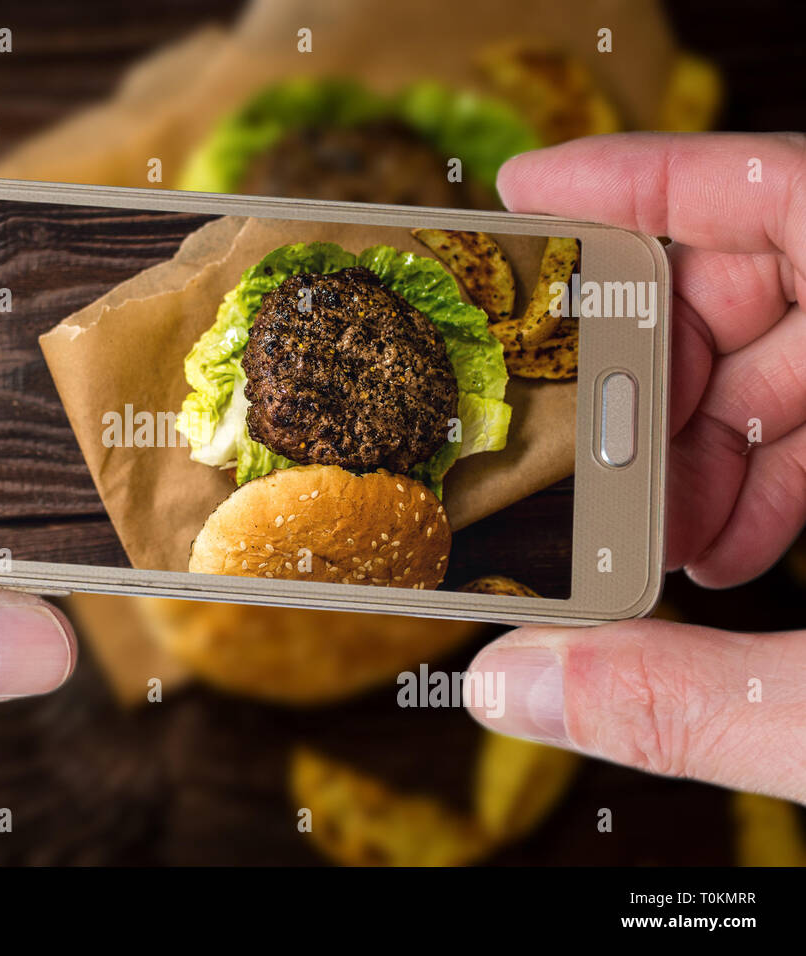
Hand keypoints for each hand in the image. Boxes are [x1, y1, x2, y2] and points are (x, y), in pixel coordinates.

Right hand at [468, 132, 805, 801]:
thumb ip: (691, 697)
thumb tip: (525, 686)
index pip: (794, 191)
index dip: (647, 180)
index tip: (534, 198)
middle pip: (781, 274)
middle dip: (661, 359)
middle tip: (590, 435)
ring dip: (713, 434)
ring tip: (666, 529)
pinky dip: (776, 469)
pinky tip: (730, 546)